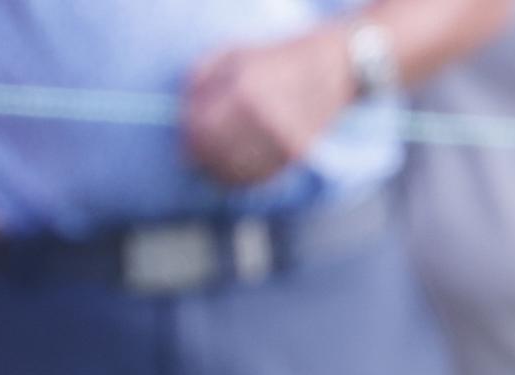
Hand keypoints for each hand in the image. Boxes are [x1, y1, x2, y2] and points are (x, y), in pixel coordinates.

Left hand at [182, 30, 355, 187]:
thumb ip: (201, 79)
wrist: (332, 69)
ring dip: (221, 175)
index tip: (185, 145)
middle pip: (216, 156)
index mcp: (242, 90)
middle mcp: (262, 117)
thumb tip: (182, 116)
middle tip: (196, 162)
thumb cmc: (275, 59)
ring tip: (215, 170)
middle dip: (202, 161)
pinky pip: (260, 176)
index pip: (200, 130)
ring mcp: (282, 138)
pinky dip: (244, 180)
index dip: (187, 141)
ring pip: (238, 172)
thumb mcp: (231, 55)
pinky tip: (237, 173)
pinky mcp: (296, 153)